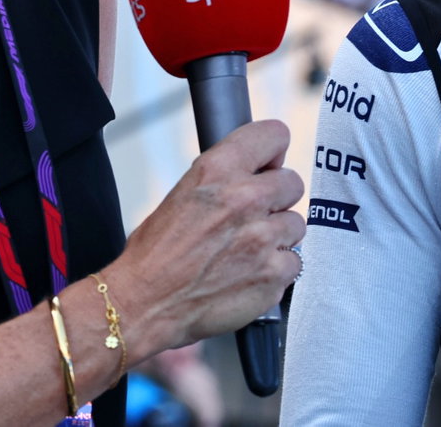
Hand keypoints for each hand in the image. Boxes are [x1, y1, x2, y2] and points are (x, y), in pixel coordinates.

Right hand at [105, 120, 304, 357]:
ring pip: (295, 224)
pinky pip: (294, 263)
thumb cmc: (157, 252)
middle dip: (275, 200)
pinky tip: (249, 274)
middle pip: (292, 183)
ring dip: (277, 237)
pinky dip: (276, 271)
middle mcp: (245, 198)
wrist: (144, 304)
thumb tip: (261, 169)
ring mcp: (263, 238)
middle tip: (252, 218)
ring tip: (246, 251)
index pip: (274, 135)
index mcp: (218, 170)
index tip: (268, 167)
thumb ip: (227, 176)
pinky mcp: (273, 274)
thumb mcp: (185, 192)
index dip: (273, 153)